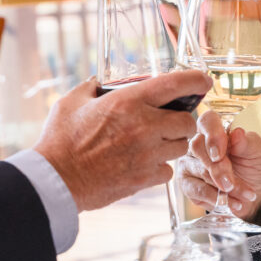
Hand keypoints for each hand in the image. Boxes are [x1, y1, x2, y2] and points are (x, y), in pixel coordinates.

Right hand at [34, 71, 210, 211]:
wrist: (55, 181)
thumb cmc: (60, 141)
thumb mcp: (71, 102)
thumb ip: (90, 88)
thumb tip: (98, 82)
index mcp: (129, 102)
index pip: (176, 84)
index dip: (196, 80)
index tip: (204, 81)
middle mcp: (144, 126)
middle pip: (188, 121)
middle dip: (182, 120)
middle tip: (170, 121)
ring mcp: (147, 154)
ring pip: (181, 147)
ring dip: (172, 143)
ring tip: (154, 143)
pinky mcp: (144, 178)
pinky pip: (167, 170)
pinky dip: (160, 167)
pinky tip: (144, 164)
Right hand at [174, 110, 260, 221]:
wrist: (249, 196)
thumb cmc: (250, 167)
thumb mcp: (256, 154)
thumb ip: (247, 143)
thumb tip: (237, 133)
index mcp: (215, 130)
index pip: (206, 121)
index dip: (212, 135)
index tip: (221, 153)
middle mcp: (198, 143)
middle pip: (199, 148)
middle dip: (220, 168)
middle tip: (234, 183)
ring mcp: (189, 163)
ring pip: (201, 171)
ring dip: (225, 187)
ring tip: (245, 194)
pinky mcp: (186, 183)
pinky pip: (198, 190)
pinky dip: (218, 199)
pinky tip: (233, 203)